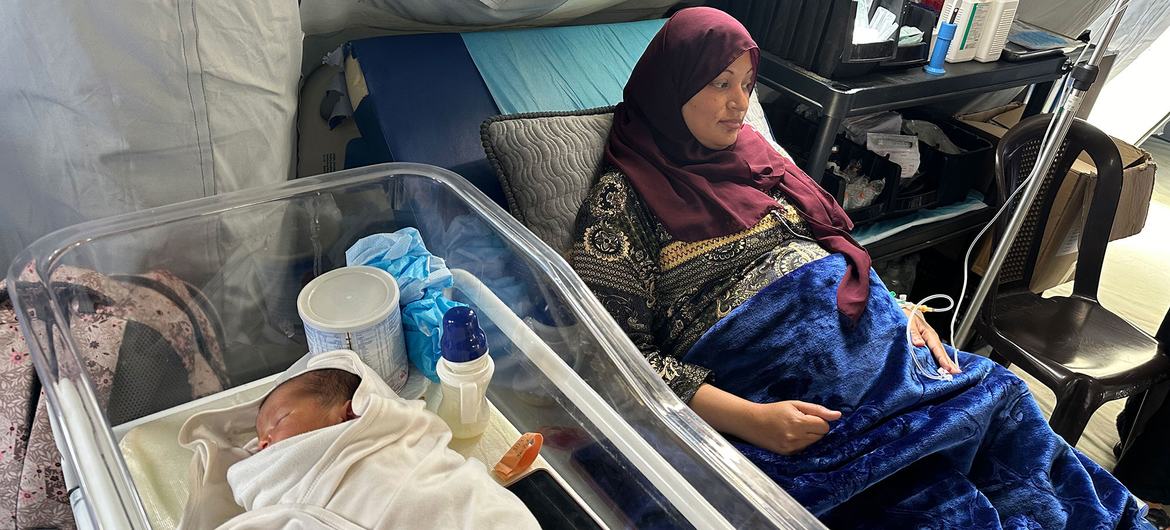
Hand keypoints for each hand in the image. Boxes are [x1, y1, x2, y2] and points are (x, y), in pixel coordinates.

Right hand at [690, 385, 840, 455]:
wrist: (751, 422)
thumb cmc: (774, 410)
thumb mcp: (795, 404)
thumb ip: (817, 410)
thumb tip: (838, 415)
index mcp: (799, 422)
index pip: (824, 427)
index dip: (819, 421)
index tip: (809, 417)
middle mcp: (796, 437)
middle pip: (820, 436)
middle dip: (815, 429)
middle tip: (800, 422)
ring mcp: (791, 448)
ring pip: (813, 444)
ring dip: (808, 437)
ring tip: (794, 429)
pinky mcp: (787, 454)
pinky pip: (804, 450)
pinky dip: (801, 444)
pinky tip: (789, 437)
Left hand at [903, 307, 959, 373]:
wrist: (905, 311)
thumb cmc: (907, 316)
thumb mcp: (908, 323)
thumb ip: (913, 333)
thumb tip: (919, 344)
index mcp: (929, 333)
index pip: (937, 348)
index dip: (942, 359)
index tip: (948, 368)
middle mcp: (931, 338)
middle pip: (942, 352)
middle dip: (949, 363)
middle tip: (956, 374)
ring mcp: (930, 342)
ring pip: (940, 354)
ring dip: (946, 363)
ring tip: (953, 373)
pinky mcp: (926, 344)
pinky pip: (934, 353)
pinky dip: (940, 360)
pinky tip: (943, 367)